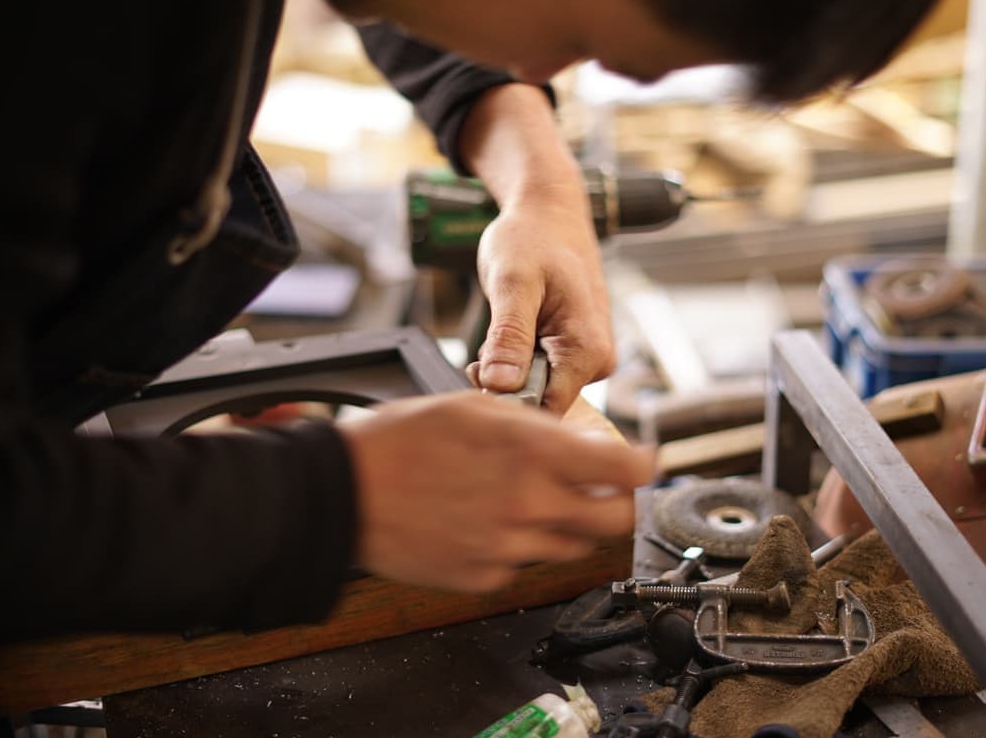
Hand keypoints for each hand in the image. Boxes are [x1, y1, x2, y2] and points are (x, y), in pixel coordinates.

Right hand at [340, 391, 653, 592]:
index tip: (642, 463)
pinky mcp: (485, 577)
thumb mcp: (473, 408)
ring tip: (531, 500)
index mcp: (532, 453)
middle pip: (613, 519)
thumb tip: (575, 442)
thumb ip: (533, 425)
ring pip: (571, 545)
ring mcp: (509, 547)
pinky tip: (490, 521)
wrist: (343, 494)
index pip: (626, 470)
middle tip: (601, 488)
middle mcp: (529, 504)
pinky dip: (520, 545)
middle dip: (614, 501)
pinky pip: (524, 564)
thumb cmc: (398, 442)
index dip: (642, 464)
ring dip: (567, 524)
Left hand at [467, 188, 614, 413]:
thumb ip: (508, 336)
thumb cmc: (532, 239)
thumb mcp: (512, 283)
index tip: (477, 376)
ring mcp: (588, 358)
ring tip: (496, 337)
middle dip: (504, 386)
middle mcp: (597, 361)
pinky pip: (540, 376)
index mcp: (588, 349)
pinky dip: (515, 363)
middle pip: (541, 403)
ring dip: (507, 374)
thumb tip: (500, 385)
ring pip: (538, 391)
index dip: (506, 402)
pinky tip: (508, 338)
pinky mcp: (575, 354)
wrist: (547, 215)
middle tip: (479, 353)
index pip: (547, 409)